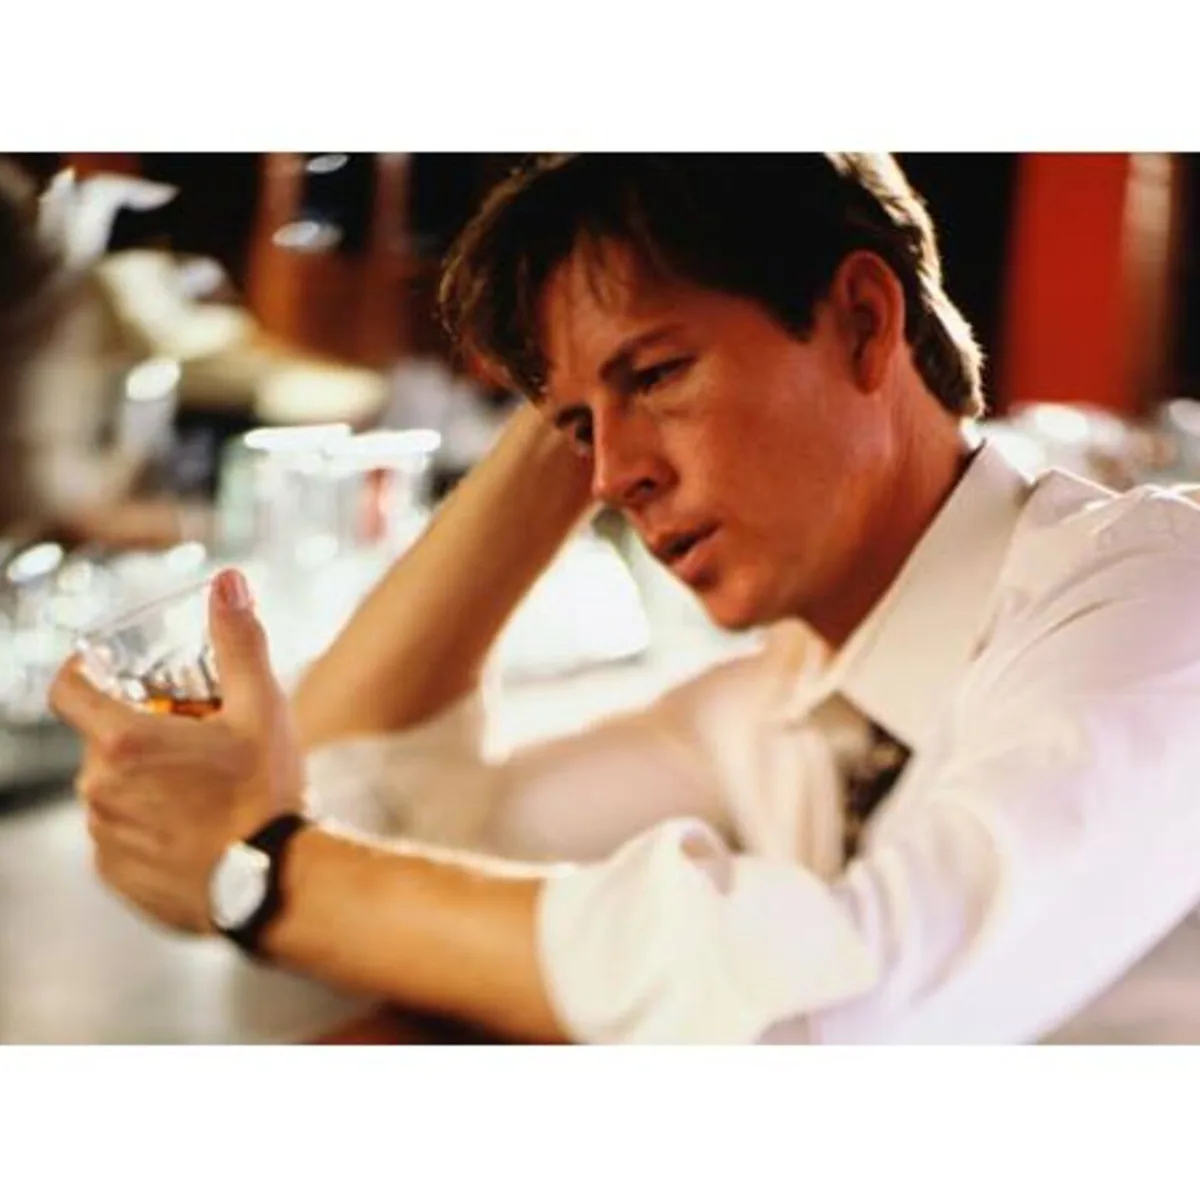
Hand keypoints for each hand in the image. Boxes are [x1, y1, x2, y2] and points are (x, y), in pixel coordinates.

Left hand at [50, 568, 302, 934]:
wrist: (277, 886)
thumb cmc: (266, 794)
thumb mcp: (262, 708)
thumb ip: (238, 642)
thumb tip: (228, 582)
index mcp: (126, 742)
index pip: (68, 690)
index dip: (82, 672)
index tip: (106, 670)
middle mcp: (99, 791)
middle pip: (103, 741)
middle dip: (141, 732)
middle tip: (197, 738)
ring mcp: (104, 838)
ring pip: (113, 790)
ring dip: (146, 781)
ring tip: (205, 791)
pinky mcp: (116, 877)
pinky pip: (120, 836)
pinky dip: (149, 826)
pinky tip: (197, 830)